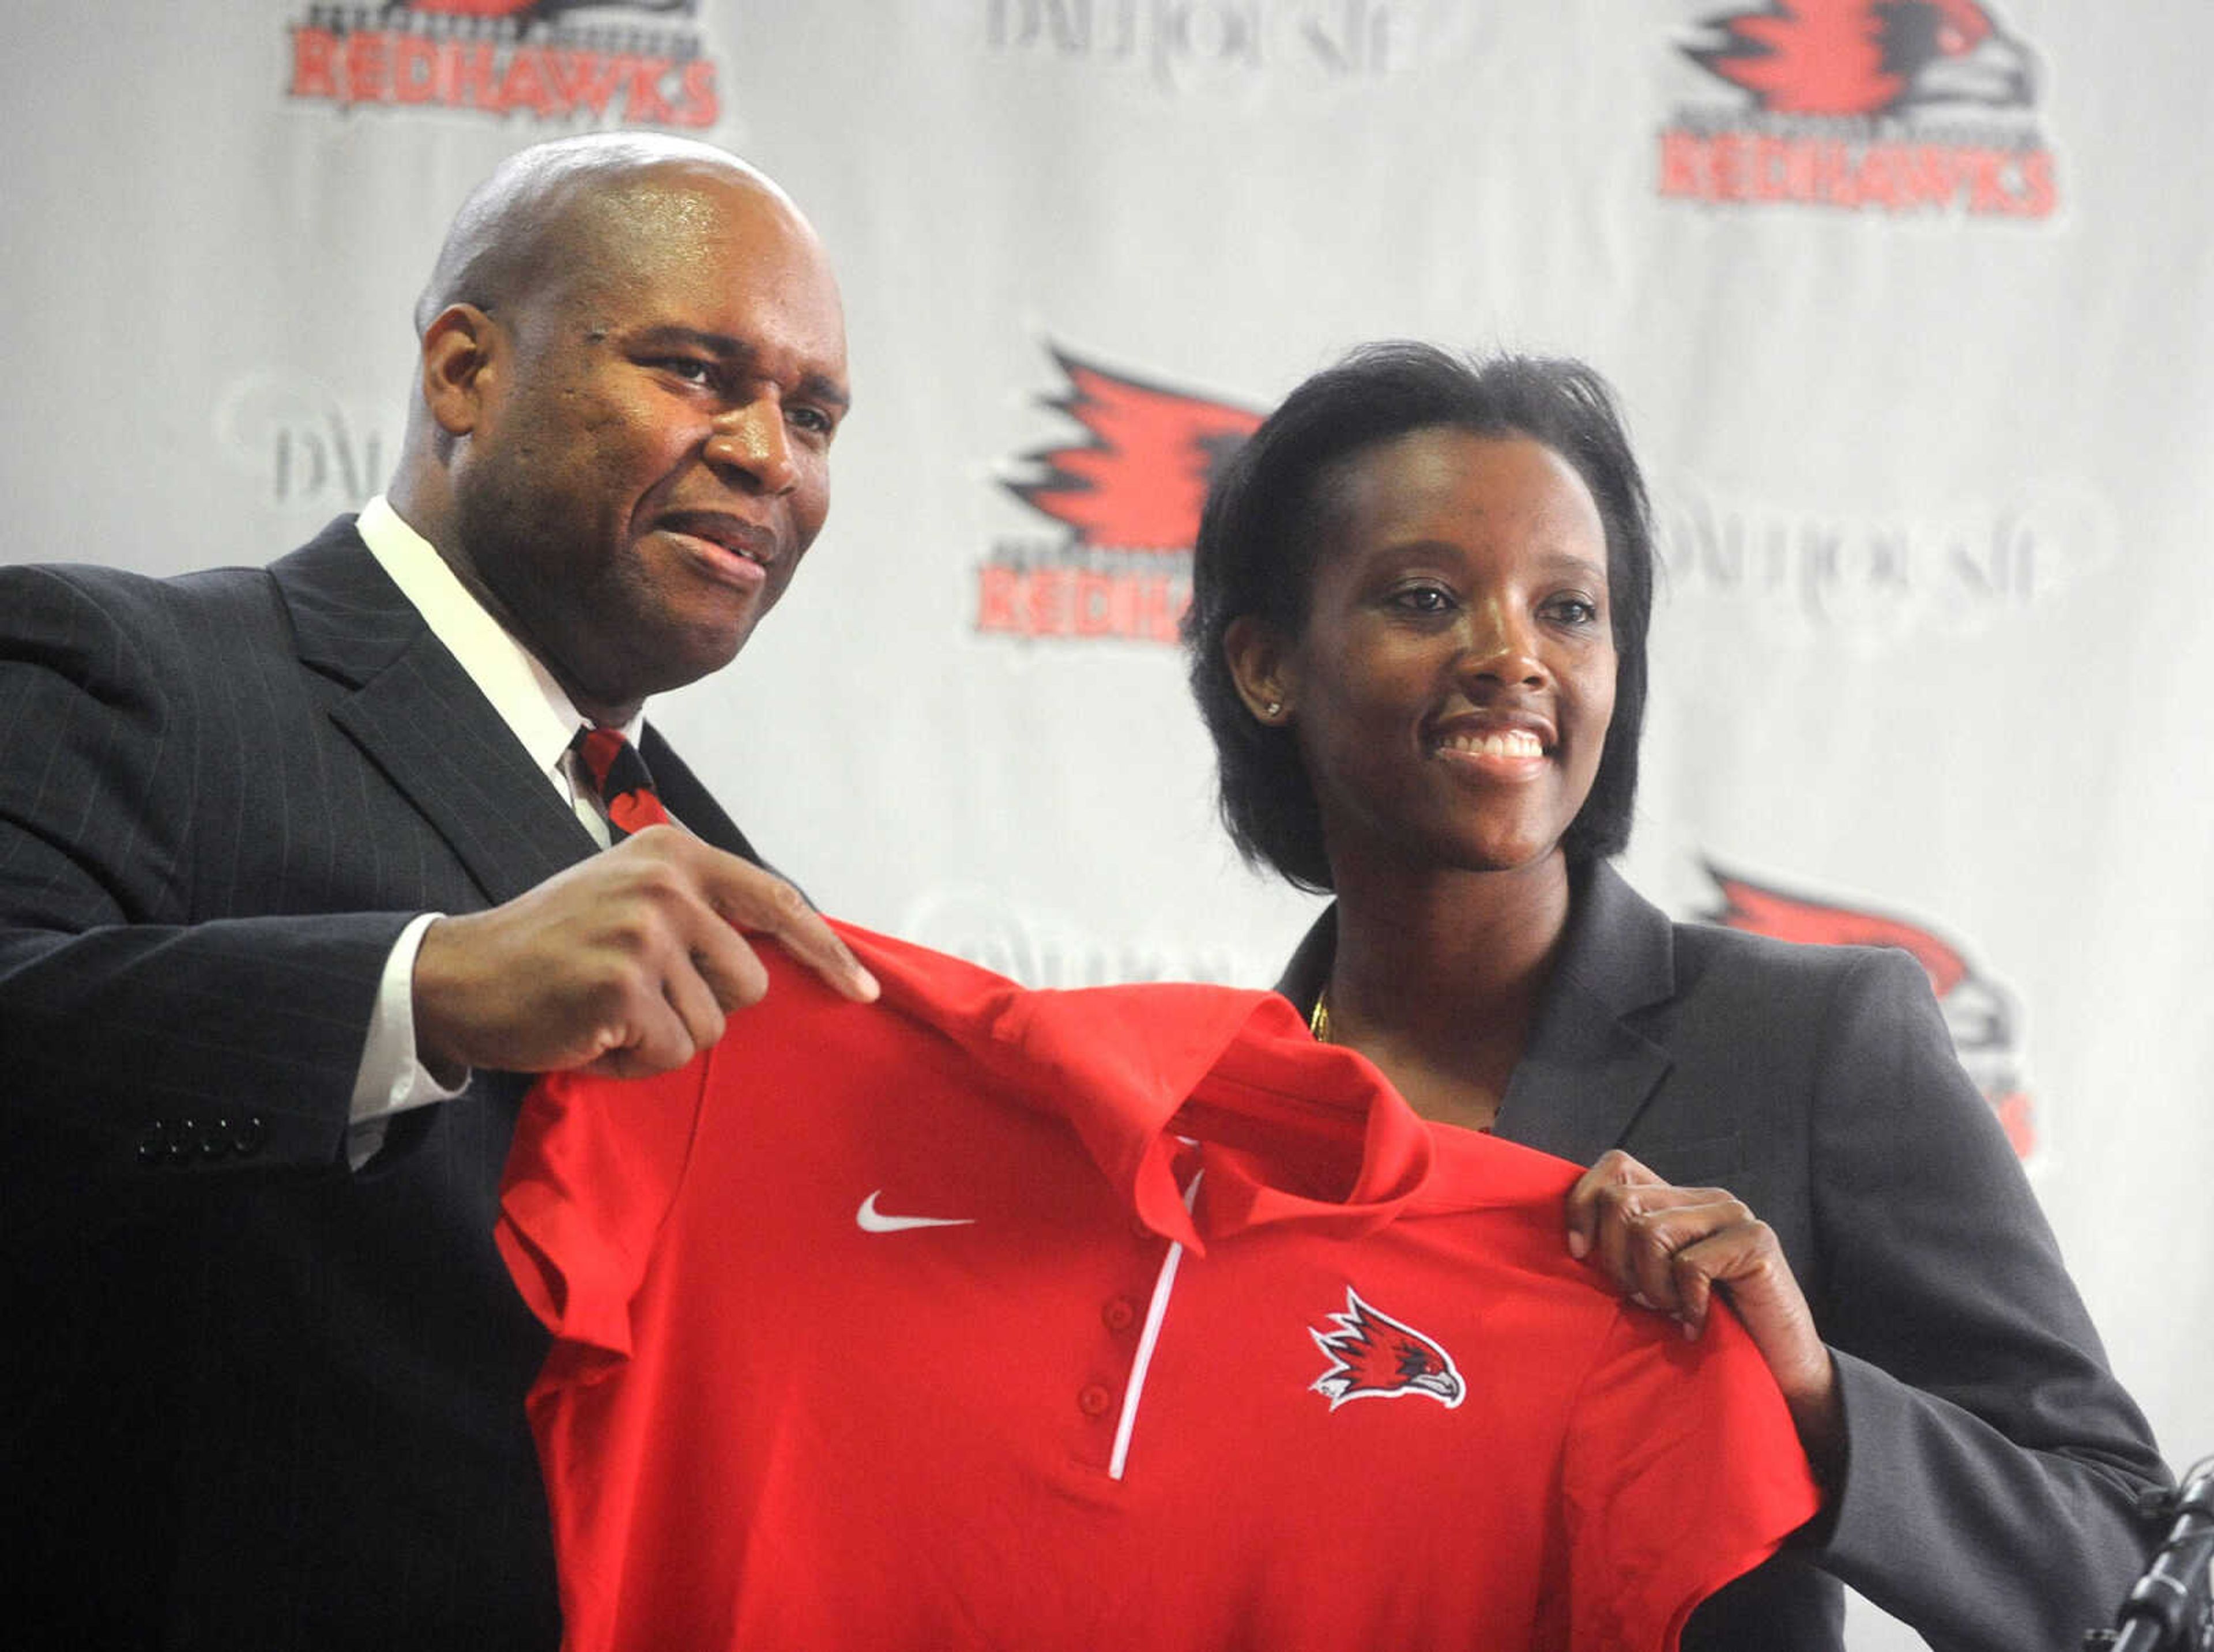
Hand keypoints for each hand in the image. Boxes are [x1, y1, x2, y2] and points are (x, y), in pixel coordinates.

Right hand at [410, 825, 877, 1079]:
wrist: (461, 974)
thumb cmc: (555, 944)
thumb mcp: (632, 897)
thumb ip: (702, 911)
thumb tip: (787, 950)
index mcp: (675, 855)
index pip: (778, 901)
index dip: (825, 951)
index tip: (863, 990)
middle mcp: (667, 885)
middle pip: (749, 982)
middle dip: (702, 1005)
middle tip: (636, 994)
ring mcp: (645, 933)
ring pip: (710, 1027)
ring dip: (661, 1038)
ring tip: (606, 1012)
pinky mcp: (623, 987)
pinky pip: (668, 1053)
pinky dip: (630, 1061)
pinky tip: (589, 1034)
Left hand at [1565, 1149, 1842, 1479]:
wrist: (1777, 1369)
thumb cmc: (1704, 1329)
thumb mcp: (1650, 1283)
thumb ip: (1623, 1250)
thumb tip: (1572, 1239)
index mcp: (1676, 1200)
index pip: (1616, 1166)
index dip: (1584, 1205)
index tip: (1580, 1255)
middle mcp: (1705, 1198)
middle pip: (1622, 1202)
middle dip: (1616, 1261)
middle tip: (1643, 1301)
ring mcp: (1733, 1216)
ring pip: (1649, 1232)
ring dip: (1651, 1286)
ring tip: (1671, 1311)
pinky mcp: (1757, 1242)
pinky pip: (1689, 1265)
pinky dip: (1685, 1304)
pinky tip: (1697, 1323)